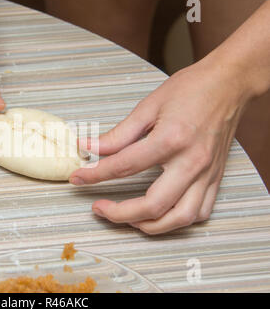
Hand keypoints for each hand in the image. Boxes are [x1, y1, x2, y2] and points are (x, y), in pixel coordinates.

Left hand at [69, 57, 252, 233]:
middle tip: (99, 207)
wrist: (228, 83)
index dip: (95, 175)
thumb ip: (118, 134)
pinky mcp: (216, 177)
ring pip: (180, 218)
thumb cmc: (191, 89)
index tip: (78, 178)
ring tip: (127, 218)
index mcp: (171, 139)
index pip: (124, 166)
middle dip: (120, 213)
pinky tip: (160, 214)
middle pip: (153, 204)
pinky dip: (177, 220)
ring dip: (150, 225)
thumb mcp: (148, 106)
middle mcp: (191, 162)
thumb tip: (89, 147)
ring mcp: (206, 173)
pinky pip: (200, 212)